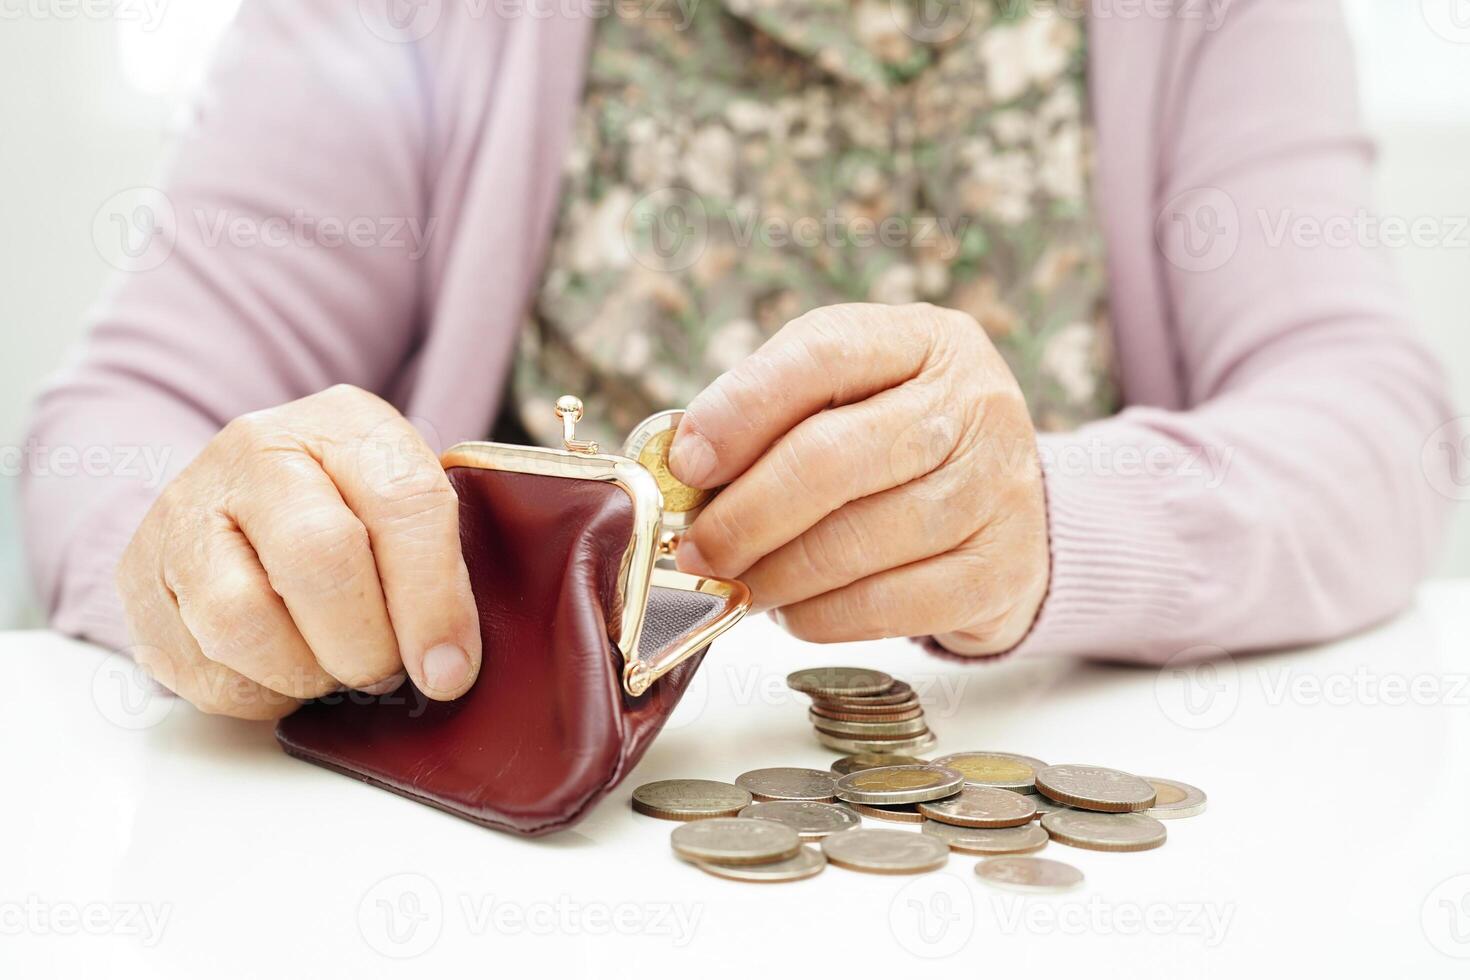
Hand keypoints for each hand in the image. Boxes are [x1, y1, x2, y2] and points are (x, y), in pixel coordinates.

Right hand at [117, 384, 481, 718]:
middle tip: (385, 671)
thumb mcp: (409, 508)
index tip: (450, 667)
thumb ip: (441, 567)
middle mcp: (254, 453)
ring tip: (331, 668)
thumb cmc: (353, 511)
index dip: (434, 600)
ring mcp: (185, 512)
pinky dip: (258, 693)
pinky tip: (282, 669)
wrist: (247, 496)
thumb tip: (447, 666)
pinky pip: (203, 671)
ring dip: (306, 673)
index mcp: (343, 423)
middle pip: (319, 561)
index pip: (404, 503)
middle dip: (366, 645)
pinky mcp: (140, 579)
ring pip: (242, 624)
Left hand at [668, 303, 1048, 654]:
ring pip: (853, 544)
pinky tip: (794, 608)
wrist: (1013, 509)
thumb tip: (683, 468)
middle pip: (831, 459)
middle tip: (697, 549)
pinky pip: (883, 607)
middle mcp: (972, 405)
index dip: (740, 410)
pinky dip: (817, 616)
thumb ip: (770, 413)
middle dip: (744, 515)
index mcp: (923, 340)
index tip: (684, 462)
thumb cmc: (899, 443)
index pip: (822, 354)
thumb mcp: (848, 394)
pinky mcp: (998, 574)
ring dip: (772, 575)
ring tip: (737, 582)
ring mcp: (995, 491)